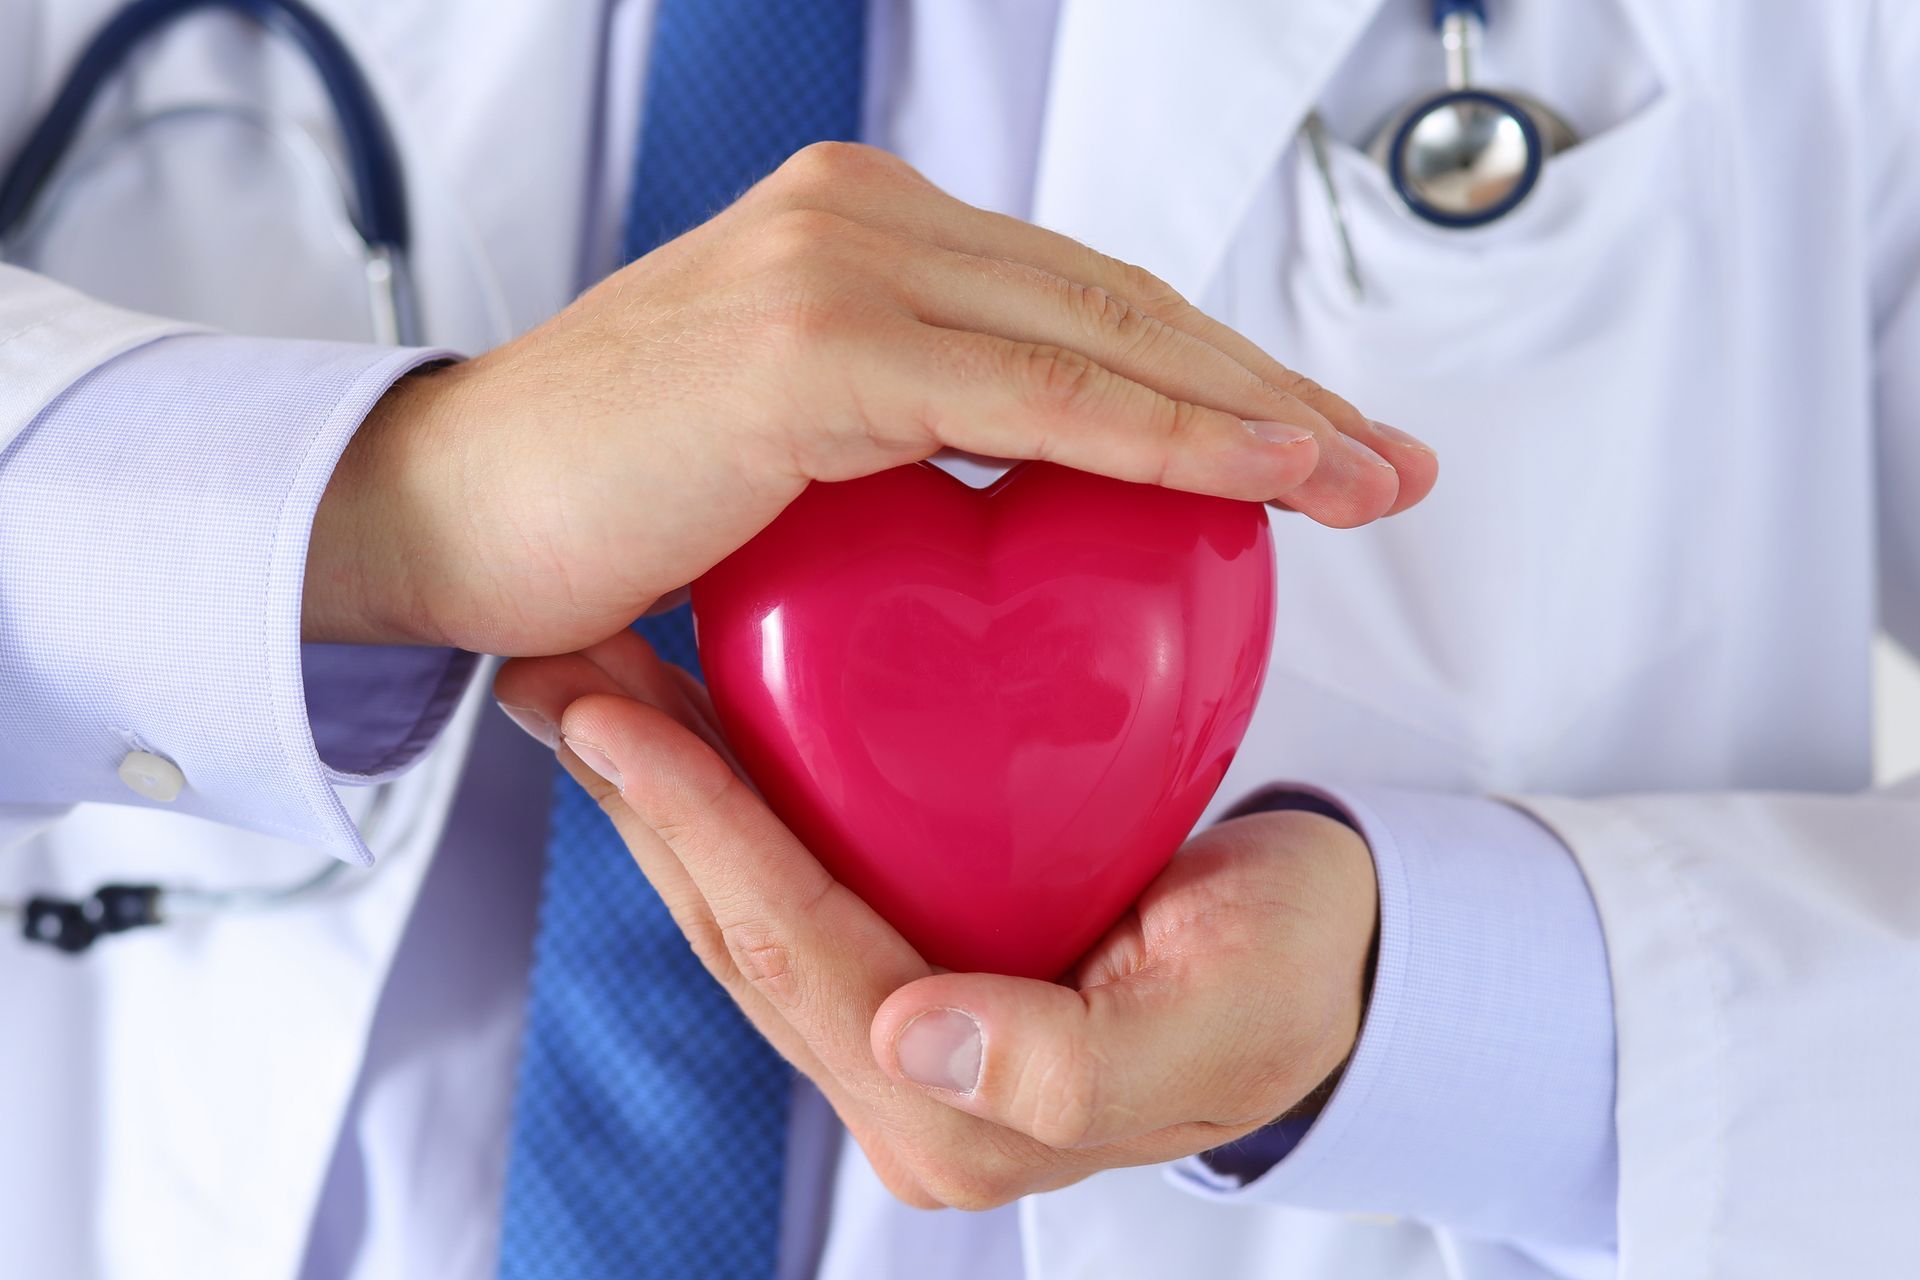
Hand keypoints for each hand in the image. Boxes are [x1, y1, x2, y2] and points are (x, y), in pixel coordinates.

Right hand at [306, 142, 1434, 651]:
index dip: (1212, 371)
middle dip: (1270, 388)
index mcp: (860, 236)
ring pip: (1105, 337)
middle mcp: (860, 217)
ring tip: (1360, 479)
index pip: (1080, 299)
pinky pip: (1036, 401)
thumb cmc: (601, 502)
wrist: (433, 514)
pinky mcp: (816, 345)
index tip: (1313, 445)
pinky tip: (1261, 479)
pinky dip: (1164, 441)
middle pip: (1121, 303)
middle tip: (1382, 464)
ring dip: (1254, 412)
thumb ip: (901, 449)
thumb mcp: (788, 454)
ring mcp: (840, 266)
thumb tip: (1001, 527)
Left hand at [493, 632, 1378, 1209]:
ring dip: (662, 789)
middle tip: (558, 675)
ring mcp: (901, 1019)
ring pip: (748, 895)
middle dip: (642, 803)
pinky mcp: (915, 947)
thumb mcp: (1215, 1022)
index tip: (622, 721)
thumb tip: (914, 1042)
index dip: (706, 835)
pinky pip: (800, 863)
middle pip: (738, 929)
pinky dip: (736, 783)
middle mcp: (904, 1081)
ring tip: (581, 675)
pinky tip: (688, 705)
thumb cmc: (1287, 982)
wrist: (1333, 959)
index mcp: (957, 1120)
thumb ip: (1068, 1067)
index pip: (795, 957)